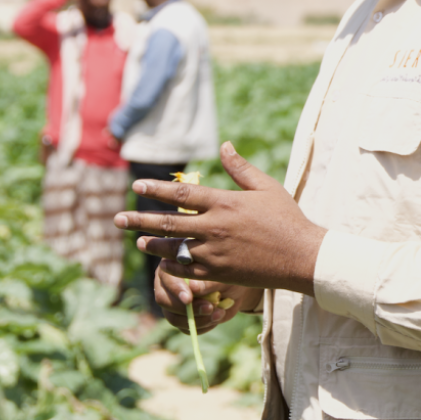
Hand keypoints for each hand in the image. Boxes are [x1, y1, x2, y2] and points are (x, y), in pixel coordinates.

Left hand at [114, 141, 323, 293]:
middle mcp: (215, 227)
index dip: (155, 189)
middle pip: (168, 222)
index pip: (181, 194)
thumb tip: (223, 146)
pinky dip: (172, 265)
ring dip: (151, 243)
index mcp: (224, 203)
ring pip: (173, 248)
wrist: (302, 257)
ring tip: (136, 239)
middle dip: (140, 219)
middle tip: (118, 218)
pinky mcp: (219, 273)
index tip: (136, 185)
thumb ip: (241, 168)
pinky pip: (188, 269)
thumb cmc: (287, 219)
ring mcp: (215, 253)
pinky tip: (162, 261)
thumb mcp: (266, 187)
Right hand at [152, 266, 254, 332]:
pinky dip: (202, 327)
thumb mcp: (220, 276)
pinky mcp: (181, 319)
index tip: (189, 299)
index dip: (176, 290)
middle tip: (209, 308)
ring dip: (197, 320)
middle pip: (163, 300)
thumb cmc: (224, 276)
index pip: (166, 279)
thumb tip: (193, 288)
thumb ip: (207, 281)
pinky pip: (185, 329)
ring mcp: (172, 304)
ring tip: (219, 313)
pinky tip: (217, 317)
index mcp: (173, 267)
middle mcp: (168, 286)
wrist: (233, 290)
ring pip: (173, 318)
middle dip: (186, 308)